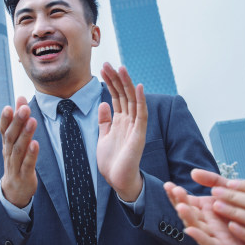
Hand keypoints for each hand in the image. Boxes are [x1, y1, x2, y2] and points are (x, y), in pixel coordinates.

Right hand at [0, 97, 38, 207]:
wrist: (13, 192)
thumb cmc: (16, 161)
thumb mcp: (16, 140)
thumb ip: (18, 119)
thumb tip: (21, 97)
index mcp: (6, 144)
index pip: (3, 130)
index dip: (5, 119)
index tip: (9, 106)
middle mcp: (8, 153)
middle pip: (11, 137)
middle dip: (17, 122)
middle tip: (25, 108)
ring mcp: (15, 166)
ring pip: (18, 149)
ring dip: (25, 135)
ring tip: (32, 121)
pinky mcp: (24, 176)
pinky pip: (27, 164)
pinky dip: (31, 154)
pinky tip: (36, 143)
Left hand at [96, 63, 144, 201]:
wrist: (118, 181)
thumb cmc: (112, 162)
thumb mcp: (103, 137)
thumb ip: (105, 121)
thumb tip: (103, 103)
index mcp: (120, 121)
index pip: (116, 96)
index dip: (110, 82)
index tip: (102, 69)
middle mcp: (129, 120)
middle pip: (123, 94)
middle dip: (115, 79)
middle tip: (108, 63)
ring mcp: (135, 126)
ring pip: (132, 100)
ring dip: (127, 84)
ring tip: (121, 68)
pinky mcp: (139, 134)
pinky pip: (141, 114)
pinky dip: (140, 100)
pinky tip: (138, 87)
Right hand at [164, 169, 244, 244]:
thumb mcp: (229, 190)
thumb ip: (213, 181)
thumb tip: (194, 173)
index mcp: (204, 208)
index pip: (185, 201)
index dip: (175, 194)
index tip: (168, 185)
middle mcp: (206, 222)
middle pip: (188, 213)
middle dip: (180, 203)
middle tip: (176, 191)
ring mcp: (213, 235)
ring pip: (195, 227)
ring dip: (187, 218)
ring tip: (181, 207)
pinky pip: (209, 244)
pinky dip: (199, 238)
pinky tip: (190, 230)